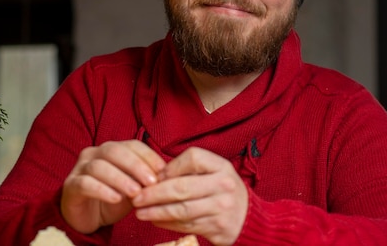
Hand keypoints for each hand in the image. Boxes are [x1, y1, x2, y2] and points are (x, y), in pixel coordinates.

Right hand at [61, 140, 165, 233]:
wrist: (87, 217)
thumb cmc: (112, 198)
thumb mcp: (132, 186)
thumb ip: (144, 178)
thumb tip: (167, 174)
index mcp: (110, 149)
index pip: (131, 145)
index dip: (148, 155)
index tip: (163, 170)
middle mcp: (93, 153)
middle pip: (114, 151)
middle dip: (135, 165)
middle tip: (151, 182)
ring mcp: (79, 168)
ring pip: (99, 167)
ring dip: (120, 178)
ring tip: (136, 193)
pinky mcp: (71, 186)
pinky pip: (86, 184)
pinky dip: (103, 190)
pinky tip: (116, 198)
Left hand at [132, 147, 247, 245]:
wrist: (249, 219)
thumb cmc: (223, 190)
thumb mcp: (215, 172)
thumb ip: (190, 169)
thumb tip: (157, 175)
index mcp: (222, 166)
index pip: (192, 158)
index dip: (170, 167)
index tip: (154, 175)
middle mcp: (223, 185)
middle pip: (182, 187)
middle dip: (154, 193)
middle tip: (137, 197)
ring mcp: (221, 207)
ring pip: (181, 210)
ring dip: (156, 212)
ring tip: (140, 212)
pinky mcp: (217, 227)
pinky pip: (186, 225)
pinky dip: (167, 223)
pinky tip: (154, 220)